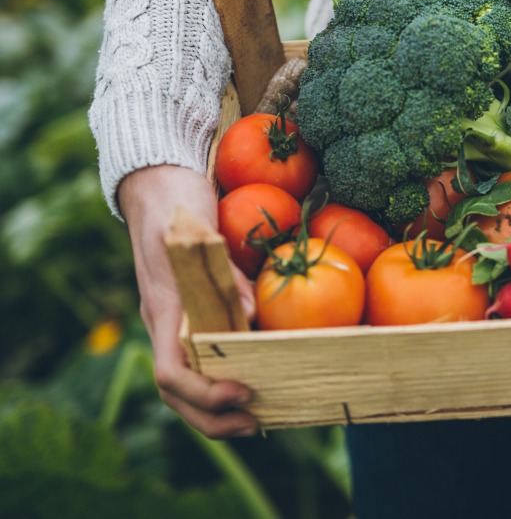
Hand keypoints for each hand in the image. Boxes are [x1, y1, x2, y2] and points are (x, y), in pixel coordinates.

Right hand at [118, 165, 258, 436]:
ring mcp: (175, 320)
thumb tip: (253, 315)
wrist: (158, 180)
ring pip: (188, 382)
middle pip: (178, 393)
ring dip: (218, 408)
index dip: (204, 394)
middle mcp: (166, 323)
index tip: (242, 392)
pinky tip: (258, 377)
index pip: (171, 373)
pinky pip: (202, 358)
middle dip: (214, 418)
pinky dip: (224, 377)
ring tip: (260, 416)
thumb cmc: (177, 201)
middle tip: (258, 424)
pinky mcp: (191, 311)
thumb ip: (223, 272)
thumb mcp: (200, 230)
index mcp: (164, 308)